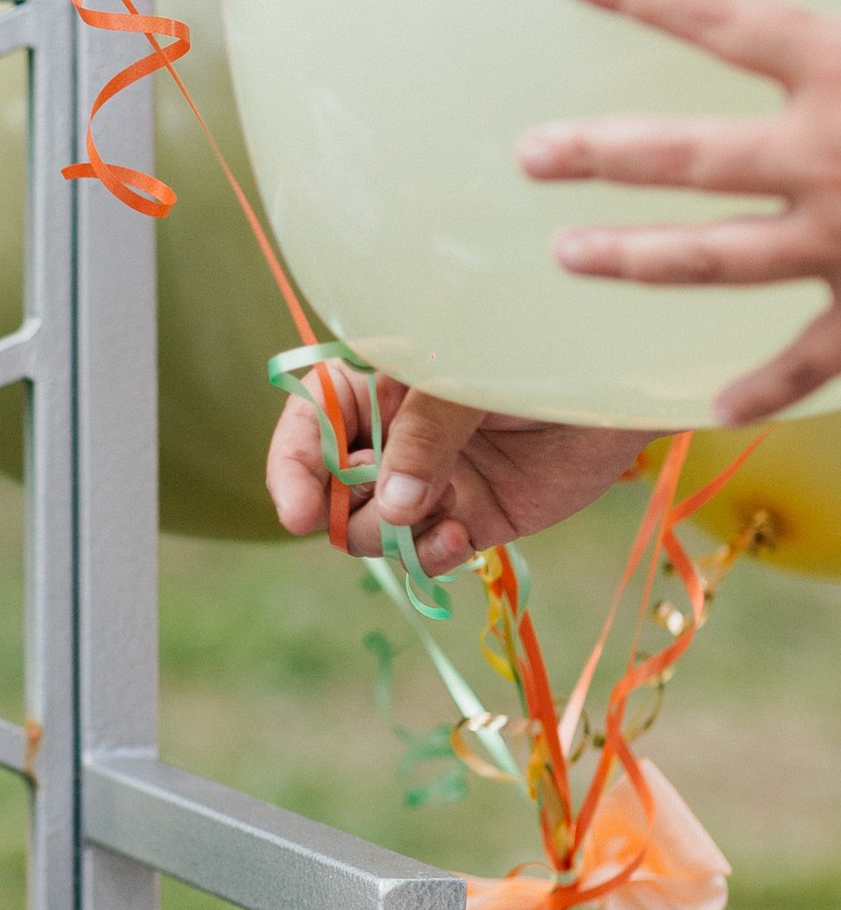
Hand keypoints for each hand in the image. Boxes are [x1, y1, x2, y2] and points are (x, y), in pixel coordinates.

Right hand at [265, 372, 647, 576]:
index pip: (308, 425)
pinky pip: (424, 553)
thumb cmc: (537, 354)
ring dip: (392, 535)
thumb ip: (425, 433)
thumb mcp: (468, 377)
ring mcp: (429, 481)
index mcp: (378, 386)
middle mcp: (394, 436)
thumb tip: (394, 502)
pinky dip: (430, 555)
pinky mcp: (470, 518)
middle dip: (342, 510)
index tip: (299, 514)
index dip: (291, 469)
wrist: (619, 385)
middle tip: (383, 516)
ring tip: (438, 519)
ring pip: (371, 529)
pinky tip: (457, 537)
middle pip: (329, 488)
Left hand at [520, 0, 840, 422]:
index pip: (720, 16)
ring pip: (716, 257)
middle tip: (528, 152)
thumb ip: (839, 28)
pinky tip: (712, 407)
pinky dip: (763, 388)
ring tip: (568, 255)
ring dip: (635, 258)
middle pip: (687, 153)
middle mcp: (836, 155)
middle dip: (600, 154)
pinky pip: (811, 358)